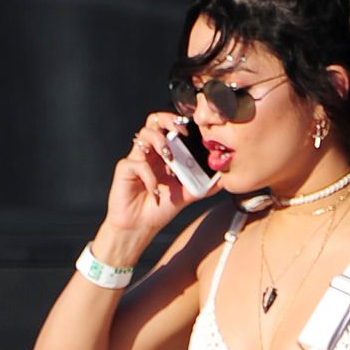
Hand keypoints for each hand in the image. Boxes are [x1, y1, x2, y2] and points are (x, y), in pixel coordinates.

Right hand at [104, 112, 213, 238]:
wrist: (139, 228)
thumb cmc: (159, 209)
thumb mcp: (186, 195)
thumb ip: (203, 186)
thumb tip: (224, 180)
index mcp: (163, 155)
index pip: (168, 126)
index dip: (178, 121)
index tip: (193, 129)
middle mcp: (149, 153)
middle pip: (154, 121)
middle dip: (168, 121)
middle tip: (180, 133)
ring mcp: (136, 159)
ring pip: (144, 134)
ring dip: (160, 142)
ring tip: (169, 159)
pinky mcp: (125, 170)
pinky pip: (138, 164)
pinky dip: (150, 177)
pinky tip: (156, 193)